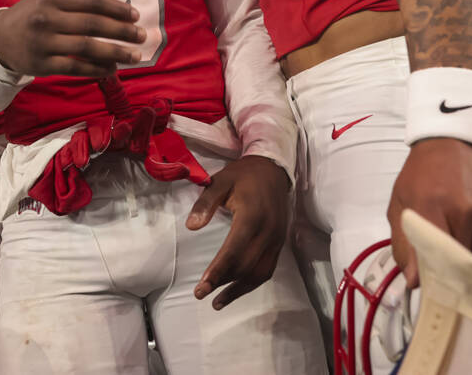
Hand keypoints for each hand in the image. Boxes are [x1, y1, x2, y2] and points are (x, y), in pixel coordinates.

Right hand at [0, 0, 144, 76]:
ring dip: (114, 52)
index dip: (116, 8)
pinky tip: (112, 69)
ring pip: (86, 48)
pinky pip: (74, 68)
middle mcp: (46, 19)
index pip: (91, 2)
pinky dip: (96, 69)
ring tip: (134, 56)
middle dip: (121, 31)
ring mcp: (43, 43)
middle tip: (141, 36)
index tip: (135, 16)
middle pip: (92, 24)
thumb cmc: (34, 15)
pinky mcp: (41, 65)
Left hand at [186, 155, 291, 309]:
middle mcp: (268, 231)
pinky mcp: (279, 242)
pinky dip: (252, 282)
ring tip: (218, 302)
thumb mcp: (219, 181)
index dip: (218, 271)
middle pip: (245, 266)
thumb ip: (205, 203)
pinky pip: (267, 268)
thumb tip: (191, 226)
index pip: (234, 251)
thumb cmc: (243, 175)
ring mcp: (276, 239)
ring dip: (239, 290)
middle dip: (223, 284)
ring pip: (259, 272)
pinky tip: (237, 289)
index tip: (202, 286)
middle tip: (201, 294)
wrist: (273, 169)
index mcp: (252, 216)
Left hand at [388, 138, 471, 288]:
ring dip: (471, 268)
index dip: (434, 278)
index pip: (437, 256)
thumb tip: (415, 283)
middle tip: (444, 277)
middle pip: (462, 264)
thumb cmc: (421, 176)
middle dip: (452, 275)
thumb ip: (404, 244)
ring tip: (459, 262)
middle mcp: (468, 209)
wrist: (454, 142)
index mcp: (433, 205)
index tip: (430, 288)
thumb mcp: (401, 205)